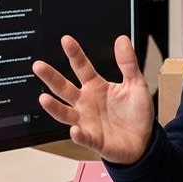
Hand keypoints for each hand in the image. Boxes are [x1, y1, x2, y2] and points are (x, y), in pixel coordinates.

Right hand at [31, 35, 153, 163]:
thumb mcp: (136, 85)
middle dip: (51, 77)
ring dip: (53, 107)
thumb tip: (122, 40)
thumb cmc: (136, 114)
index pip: (82, 67)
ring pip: (64, 113)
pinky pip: (82, 137)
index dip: (74, 54)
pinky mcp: (92, 139)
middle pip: (64, 88)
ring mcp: (86, 121)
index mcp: (96, 87)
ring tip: (44, 99)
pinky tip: (74, 130)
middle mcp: (86, 103)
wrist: (144, 141)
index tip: (66, 40)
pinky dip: (77, 134)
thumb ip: (128, 63)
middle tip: (38, 66)